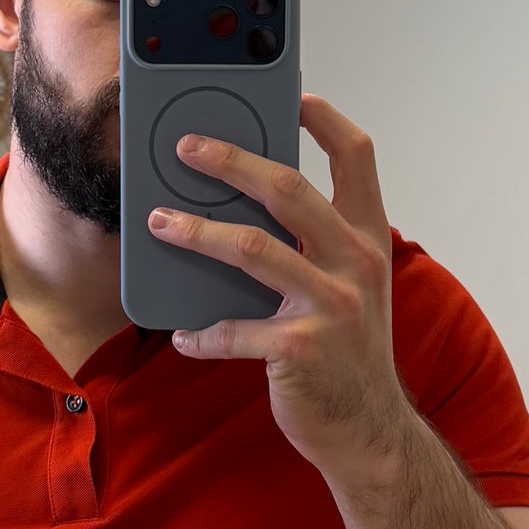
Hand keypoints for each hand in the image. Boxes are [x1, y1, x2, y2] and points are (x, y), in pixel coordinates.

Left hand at [150, 93, 414, 483]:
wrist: (370, 432)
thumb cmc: (351, 354)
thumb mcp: (350, 286)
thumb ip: (318, 243)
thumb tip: (251, 199)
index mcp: (368, 239)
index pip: (357, 157)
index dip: (325, 119)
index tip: (292, 96)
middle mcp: (354, 264)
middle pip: (288, 188)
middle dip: (230, 160)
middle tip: (187, 147)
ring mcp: (330, 306)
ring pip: (250, 247)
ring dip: (194, 232)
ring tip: (158, 222)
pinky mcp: (299, 349)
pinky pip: (233, 329)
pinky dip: (202, 333)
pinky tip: (183, 336)